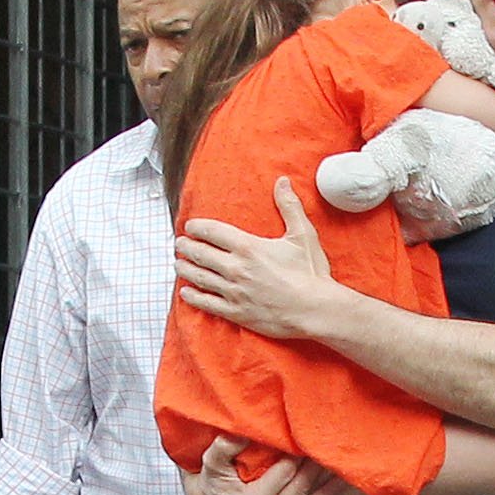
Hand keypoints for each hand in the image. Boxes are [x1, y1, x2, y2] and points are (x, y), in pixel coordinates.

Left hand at [176, 178, 345, 339]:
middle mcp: (236, 268)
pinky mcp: (237, 312)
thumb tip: (282, 181)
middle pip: (200, 253)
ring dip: (185, 268)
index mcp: (249, 247)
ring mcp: (234, 292)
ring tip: (178, 263)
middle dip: (186, 246)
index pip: (212, 232)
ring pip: (199, 277)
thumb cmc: (311, 273)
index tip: (190, 226)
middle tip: (179, 243)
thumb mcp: (303, 235)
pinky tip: (185, 291)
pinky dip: (192, 296)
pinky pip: (207, 303)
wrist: (316, 310)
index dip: (197, 227)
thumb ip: (289, 206)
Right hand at [180, 435, 355, 494]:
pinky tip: (347, 485)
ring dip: (333, 480)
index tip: (312, 432)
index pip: (285, 471)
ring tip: (349, 459)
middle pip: (305, 483)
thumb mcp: (209, 465)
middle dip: (320, 461)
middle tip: (336, 439)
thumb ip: (222, 448)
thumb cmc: (211, 483)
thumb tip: (238, 432)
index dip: (299, 451)